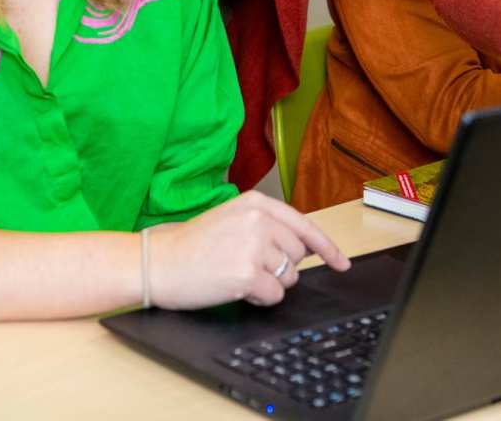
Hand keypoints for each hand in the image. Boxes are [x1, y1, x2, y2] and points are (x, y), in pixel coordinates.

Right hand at [149, 190, 350, 309]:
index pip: (304, 225)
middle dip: (282, 267)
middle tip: (250, 266)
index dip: (327, 248)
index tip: (341, 263)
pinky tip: (237, 288)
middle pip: (298, 254)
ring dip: (269, 283)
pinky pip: (274, 295)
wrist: (159, 261)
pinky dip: (260, 298)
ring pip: (288, 277)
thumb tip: (307, 247)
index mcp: (256, 203)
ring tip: (238, 274)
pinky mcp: (247, 273)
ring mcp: (253, 245)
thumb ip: (268, 225)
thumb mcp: (232, 218)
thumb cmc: (191, 244)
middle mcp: (258, 219)